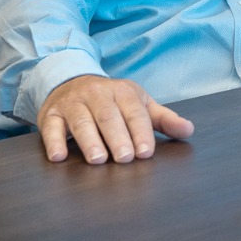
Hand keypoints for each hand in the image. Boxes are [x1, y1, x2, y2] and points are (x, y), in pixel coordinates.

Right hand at [36, 75, 193, 163]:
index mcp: (123, 91)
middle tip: (125, 158)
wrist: (71, 81)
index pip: (134, 112)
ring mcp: (72, 103)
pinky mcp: (50, 114)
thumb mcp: (140, 104)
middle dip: (118, 137)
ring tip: (98, 159)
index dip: (141, 132)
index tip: (145, 152)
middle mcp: (97, 94)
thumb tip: (189, 131)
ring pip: (81, 121)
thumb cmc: (112, 100)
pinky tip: (58, 157)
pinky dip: (53, 141)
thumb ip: (163, 119)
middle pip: (108, 117)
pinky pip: (50, 127)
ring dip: (89, 140)